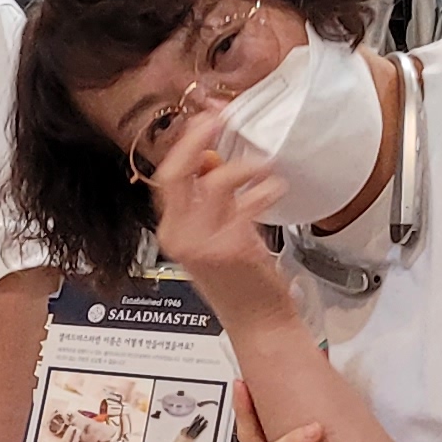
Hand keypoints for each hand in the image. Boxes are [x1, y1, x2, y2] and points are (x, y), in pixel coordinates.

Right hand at [145, 116, 293, 321]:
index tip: (204, 120)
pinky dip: (266, 189)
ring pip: (215, 181)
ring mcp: (203, 243)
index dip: (184, 144)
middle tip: (220, 118)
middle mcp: (180, 237)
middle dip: (198, 138)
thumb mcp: (214, 236)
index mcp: (172, 232)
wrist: (258, 323)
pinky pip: (248, 202)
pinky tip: (275, 189)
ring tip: (264, 168)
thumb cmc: (241, 283)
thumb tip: (214, 159)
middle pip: (176, 173)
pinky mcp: (231, 247)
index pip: (166, 177)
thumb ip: (209, 201)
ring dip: (245, 167)